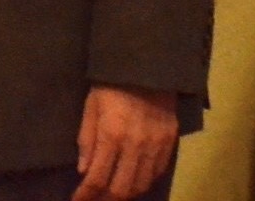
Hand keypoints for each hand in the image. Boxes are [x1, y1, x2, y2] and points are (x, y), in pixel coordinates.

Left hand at [73, 85, 176, 200]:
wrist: (147, 66)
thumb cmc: (111, 85)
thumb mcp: (91, 107)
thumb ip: (87, 140)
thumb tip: (84, 171)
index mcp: (111, 135)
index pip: (97, 179)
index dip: (85, 196)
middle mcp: (135, 146)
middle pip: (121, 189)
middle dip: (104, 200)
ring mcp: (155, 146)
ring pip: (141, 185)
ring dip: (125, 194)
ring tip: (112, 195)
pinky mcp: (170, 142)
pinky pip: (157, 172)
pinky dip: (144, 182)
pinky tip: (134, 181)